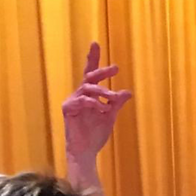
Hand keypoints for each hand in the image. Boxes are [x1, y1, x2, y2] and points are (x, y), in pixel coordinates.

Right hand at [62, 42, 132, 164]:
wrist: (86, 151)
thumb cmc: (96, 134)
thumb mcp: (110, 116)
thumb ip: (116, 103)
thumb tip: (128, 91)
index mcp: (89, 94)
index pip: (91, 73)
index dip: (93, 58)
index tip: (95, 43)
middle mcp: (79, 94)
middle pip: (89, 76)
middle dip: (102, 70)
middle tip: (116, 68)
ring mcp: (72, 101)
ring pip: (88, 88)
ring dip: (103, 91)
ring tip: (113, 98)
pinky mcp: (68, 109)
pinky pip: (82, 100)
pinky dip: (95, 103)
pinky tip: (103, 109)